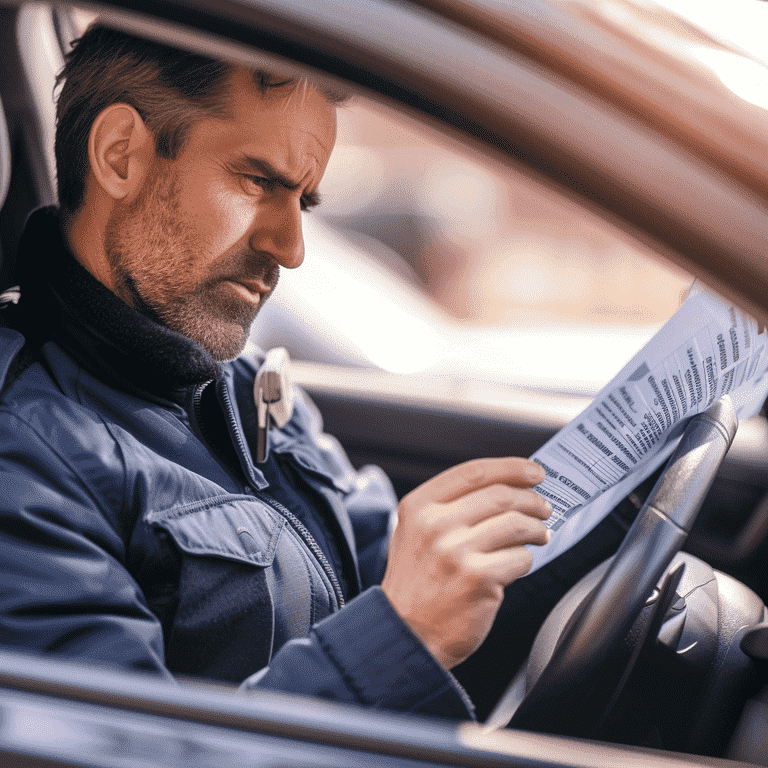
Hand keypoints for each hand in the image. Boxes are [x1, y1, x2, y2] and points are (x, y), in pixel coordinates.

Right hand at [381, 457, 550, 669]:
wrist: (406, 633)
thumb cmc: (416, 582)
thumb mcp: (415, 532)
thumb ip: (448, 507)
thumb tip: (503, 487)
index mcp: (419, 506)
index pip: (474, 472)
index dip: (511, 468)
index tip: (533, 472)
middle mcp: (435, 524)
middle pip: (501, 495)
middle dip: (531, 499)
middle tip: (543, 507)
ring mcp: (456, 551)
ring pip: (516, 524)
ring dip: (536, 528)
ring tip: (540, 534)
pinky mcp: (479, 579)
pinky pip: (520, 558)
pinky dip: (526, 559)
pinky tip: (519, 563)